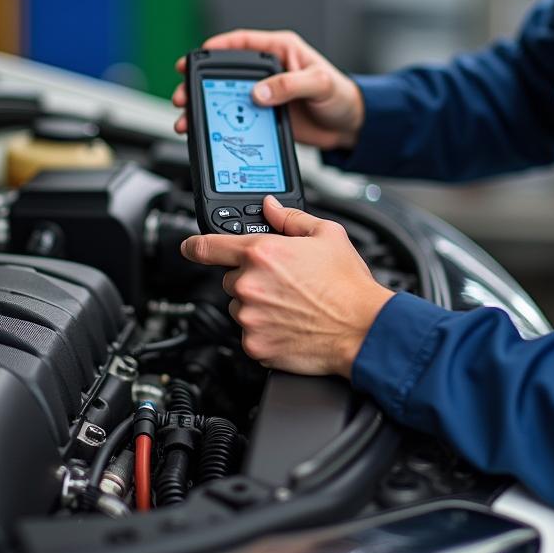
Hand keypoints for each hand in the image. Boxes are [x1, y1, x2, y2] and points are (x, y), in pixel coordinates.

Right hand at [171, 30, 364, 150]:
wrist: (352, 126)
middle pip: (225, 72)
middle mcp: (269, 70)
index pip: (242, 43)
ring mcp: (265, 93)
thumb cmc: (342, 96)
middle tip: (184, 94)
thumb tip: (260, 92)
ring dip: (205, 106)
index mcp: (281, 50)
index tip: (196, 56)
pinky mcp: (265, 115)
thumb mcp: (320, 84)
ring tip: (187, 116)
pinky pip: (237, 117)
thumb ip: (290, 85)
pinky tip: (207, 130)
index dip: (217, 47)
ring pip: (226, 96)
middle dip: (199, 82)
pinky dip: (219, 123)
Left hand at [180, 195, 393, 376]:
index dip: (194, 246)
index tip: (189, 247)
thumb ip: (290, 218)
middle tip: (283, 284)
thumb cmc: (348, 285)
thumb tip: (270, 207)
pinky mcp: (255, 345)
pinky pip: (250, 334)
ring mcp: (250, 317)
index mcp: (262, 253)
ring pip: (240, 307)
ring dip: (256, 306)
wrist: (363, 329)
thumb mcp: (326, 234)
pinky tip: (290, 325)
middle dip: (251, 279)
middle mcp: (250, 284)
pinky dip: (264, 331)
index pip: (208, 246)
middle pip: (231, 279)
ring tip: (291, 306)